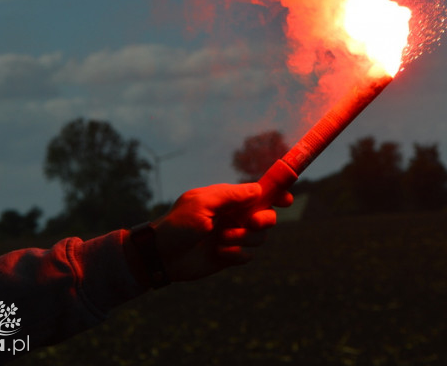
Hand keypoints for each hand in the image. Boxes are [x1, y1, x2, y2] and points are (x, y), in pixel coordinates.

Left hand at [150, 182, 292, 281]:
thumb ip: (231, 196)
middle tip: (250, 223)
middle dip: (263, 220)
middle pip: (267, 216)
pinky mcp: (230, 256)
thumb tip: (258, 190)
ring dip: (243, 239)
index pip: (259, 193)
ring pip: (259, 238)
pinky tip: (218, 254)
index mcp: (228, 200)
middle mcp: (233, 216)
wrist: (161, 256)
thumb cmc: (178, 225)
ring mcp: (233, 236)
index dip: (276, 194)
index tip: (286, 199)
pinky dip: (236, 255)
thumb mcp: (202, 204)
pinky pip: (248, 256)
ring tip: (221, 240)